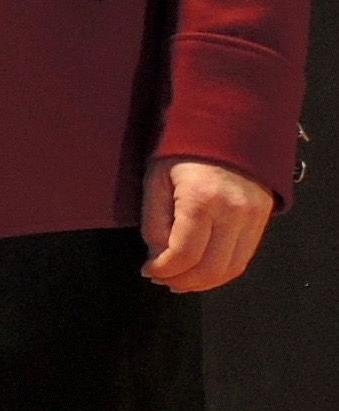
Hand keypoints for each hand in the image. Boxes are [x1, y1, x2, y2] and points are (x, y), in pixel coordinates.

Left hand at [141, 157, 272, 292]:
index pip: (184, 254)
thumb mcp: (156, 180)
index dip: (164, 269)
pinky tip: (201, 271)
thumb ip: (155, 222)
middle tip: (162, 280)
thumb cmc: (183, 151)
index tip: (148, 270)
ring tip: (179, 281)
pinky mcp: (262, 220)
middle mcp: (234, 212)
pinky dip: (221, 271)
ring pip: (231, 269)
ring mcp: (253, 218)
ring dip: (203, 283)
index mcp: (202, 200)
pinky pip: (243, 258)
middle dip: (182, 281)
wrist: (226, 128)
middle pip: (210, 268)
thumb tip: (159, 258)